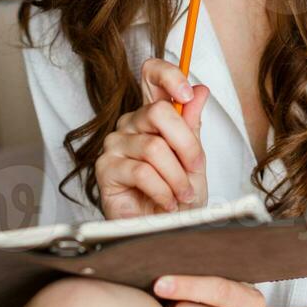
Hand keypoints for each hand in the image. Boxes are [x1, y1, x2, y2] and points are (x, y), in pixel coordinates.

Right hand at [95, 57, 209, 219]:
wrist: (165, 232)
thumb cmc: (178, 196)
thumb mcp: (194, 158)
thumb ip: (193, 124)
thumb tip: (200, 91)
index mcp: (152, 115)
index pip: (151, 74)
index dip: (169, 75)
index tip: (187, 93)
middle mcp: (130, 124)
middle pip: (159, 113)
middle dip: (187, 145)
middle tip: (195, 169)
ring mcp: (115, 145)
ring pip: (154, 148)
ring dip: (177, 177)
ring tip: (182, 194)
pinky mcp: (106, 169)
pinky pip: (141, 171)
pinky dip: (163, 190)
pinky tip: (167, 202)